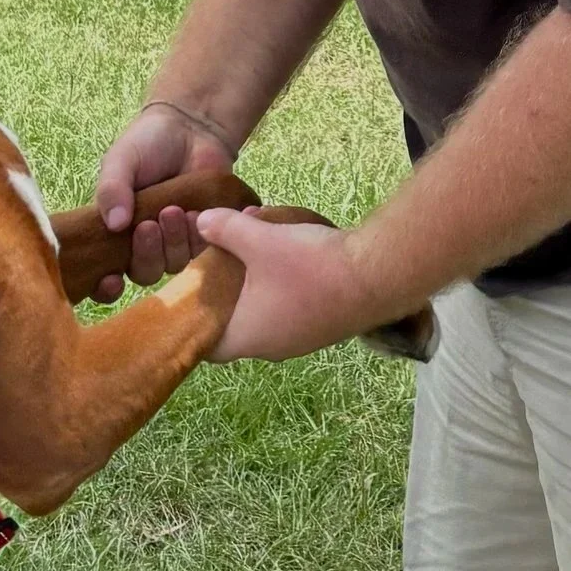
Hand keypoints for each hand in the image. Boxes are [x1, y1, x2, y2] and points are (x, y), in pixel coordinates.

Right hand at [92, 98, 238, 301]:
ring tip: (175, 210)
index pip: (105, 276)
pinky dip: (198, 235)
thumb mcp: (121, 160)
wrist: (191, 128)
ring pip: (175, 264)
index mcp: (116, 233)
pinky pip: (204, 251)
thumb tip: (115, 225)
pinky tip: (196, 213)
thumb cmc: (147, 145)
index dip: (106, 287)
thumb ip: (112, 189)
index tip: (110, 279)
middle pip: (144, 273)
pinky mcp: (206, 234)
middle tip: (150, 225)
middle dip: (147, 254)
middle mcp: (145, 245)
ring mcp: (176, 242)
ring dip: (174, 242)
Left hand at [193, 207, 384, 362]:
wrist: (379, 276)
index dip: (197, 325)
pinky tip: (290, 256)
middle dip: (228, 294)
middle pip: (237, 326)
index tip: (192, 298)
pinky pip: (291, 311)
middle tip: (220, 263)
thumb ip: (225, 230)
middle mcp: (273, 348)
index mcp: (248, 337)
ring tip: (256, 247)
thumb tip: (201, 223)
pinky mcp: (325, 327)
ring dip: (257, 287)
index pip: (209, 347)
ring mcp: (302, 340)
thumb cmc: (310, 266)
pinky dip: (282, 289)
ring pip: (266, 315)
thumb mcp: (260, 240)